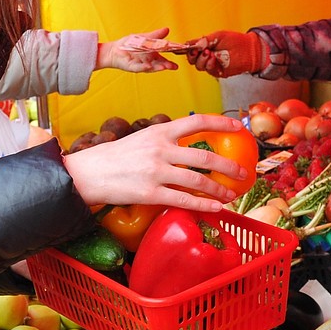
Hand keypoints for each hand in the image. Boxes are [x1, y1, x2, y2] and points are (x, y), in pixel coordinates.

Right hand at [62, 114, 249, 211]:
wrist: (87, 173)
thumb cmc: (115, 157)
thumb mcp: (142, 139)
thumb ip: (165, 141)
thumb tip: (191, 146)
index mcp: (159, 130)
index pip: (196, 121)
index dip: (221, 123)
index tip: (239, 127)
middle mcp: (160, 148)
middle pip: (204, 156)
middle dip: (228, 166)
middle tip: (242, 173)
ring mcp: (156, 171)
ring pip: (197, 180)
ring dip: (219, 189)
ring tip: (231, 195)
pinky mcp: (149, 193)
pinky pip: (183, 200)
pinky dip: (203, 205)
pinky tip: (216, 208)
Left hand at [97, 27, 178, 72]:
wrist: (114, 50)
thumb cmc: (129, 45)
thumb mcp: (144, 38)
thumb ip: (155, 36)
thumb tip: (167, 29)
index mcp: (152, 55)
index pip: (163, 58)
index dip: (171, 58)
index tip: (177, 60)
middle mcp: (148, 62)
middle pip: (159, 65)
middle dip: (166, 66)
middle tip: (173, 66)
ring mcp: (140, 65)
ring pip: (150, 67)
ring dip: (157, 67)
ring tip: (164, 67)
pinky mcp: (132, 67)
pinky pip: (138, 67)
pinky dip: (143, 67)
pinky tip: (148, 66)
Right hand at [185, 30, 267, 77]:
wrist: (250, 49)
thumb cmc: (236, 40)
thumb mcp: (218, 36)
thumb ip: (205, 40)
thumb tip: (193, 44)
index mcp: (205, 47)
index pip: (191, 49)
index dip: (188, 48)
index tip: (189, 46)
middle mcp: (207, 56)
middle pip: (192, 60)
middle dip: (192, 55)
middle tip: (197, 50)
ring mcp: (212, 65)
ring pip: (199, 66)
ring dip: (201, 59)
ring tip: (209, 53)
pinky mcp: (218, 72)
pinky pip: (209, 70)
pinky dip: (209, 64)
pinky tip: (213, 58)